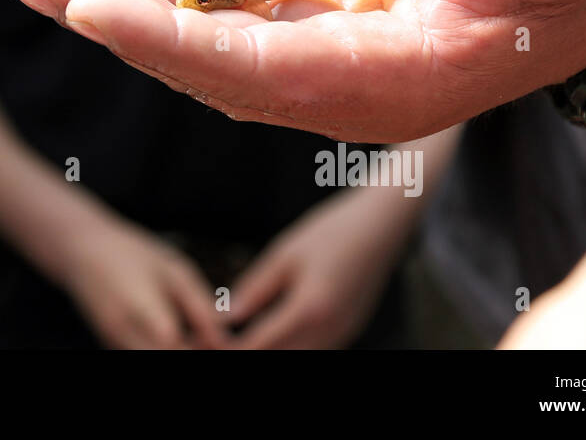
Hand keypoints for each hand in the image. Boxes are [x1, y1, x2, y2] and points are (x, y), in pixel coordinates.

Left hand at [9, 0, 585, 141]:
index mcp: (385, 79)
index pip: (256, 72)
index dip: (169, 41)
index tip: (85, 11)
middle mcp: (333, 81)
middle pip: (200, 57)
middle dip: (112, 16)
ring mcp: (317, 55)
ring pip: (199, 32)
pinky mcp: (311, 21)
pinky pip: (223, 10)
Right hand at [63, 219, 229, 349]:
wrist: (80, 251)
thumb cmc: (130, 253)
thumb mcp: (172, 268)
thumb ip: (199, 304)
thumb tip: (224, 336)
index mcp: (140, 308)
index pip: (176, 347)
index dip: (204, 346)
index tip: (223, 339)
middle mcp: (122, 334)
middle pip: (164, 358)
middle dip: (191, 352)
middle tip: (209, 337)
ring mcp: (113, 345)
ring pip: (154, 359)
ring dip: (179, 352)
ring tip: (194, 335)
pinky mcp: (111, 348)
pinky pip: (143, 356)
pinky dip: (163, 351)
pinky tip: (177, 337)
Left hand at [227, 187, 409, 348]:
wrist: (381, 227)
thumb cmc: (331, 232)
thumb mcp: (284, 254)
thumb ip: (254, 290)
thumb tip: (225, 318)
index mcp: (310, 309)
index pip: (260, 345)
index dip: (229, 347)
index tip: (205, 342)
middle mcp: (330, 331)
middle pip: (279, 358)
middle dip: (246, 351)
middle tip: (216, 342)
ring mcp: (343, 335)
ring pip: (297, 357)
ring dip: (268, 350)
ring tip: (238, 337)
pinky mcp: (349, 333)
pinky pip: (313, 349)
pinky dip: (289, 347)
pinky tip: (268, 335)